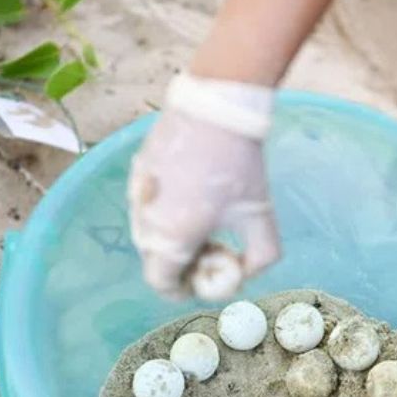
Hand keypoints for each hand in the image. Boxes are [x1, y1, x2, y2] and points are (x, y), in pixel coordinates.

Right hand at [128, 74, 280, 299]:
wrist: (215, 106)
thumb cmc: (238, 167)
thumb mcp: (260, 218)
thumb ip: (259, 259)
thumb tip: (245, 274)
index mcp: (171, 239)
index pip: (161, 283)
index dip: (183, 290)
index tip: (203, 279)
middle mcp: (146, 221)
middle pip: (156, 258)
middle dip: (184, 262)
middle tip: (215, 246)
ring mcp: (136, 192)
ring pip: (150, 231)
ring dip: (174, 235)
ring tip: (206, 216)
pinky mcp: (137, 168)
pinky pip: (147, 202)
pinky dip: (166, 208)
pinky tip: (193, 187)